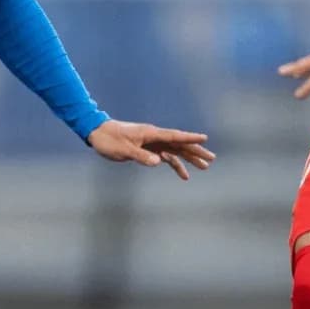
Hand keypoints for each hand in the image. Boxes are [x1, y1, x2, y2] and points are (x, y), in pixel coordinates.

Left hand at [87, 120, 214, 180]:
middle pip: (180, 144)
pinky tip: (183, 175)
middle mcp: (155, 137)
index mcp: (151, 134)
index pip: (174, 136)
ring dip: (189, 158)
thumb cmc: (109, 139)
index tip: (204, 138)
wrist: (98, 133)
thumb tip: (159, 162)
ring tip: (204, 167)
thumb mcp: (124, 149)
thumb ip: (141, 156)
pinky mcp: (148, 149)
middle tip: (211, 158)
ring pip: (175, 151)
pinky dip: (175, 164)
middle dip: (196, 151)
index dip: (190, 138)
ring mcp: (152, 143)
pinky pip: (166, 157)